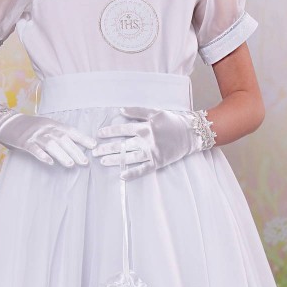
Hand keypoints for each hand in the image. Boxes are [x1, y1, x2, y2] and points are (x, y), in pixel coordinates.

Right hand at [0, 103, 97, 166]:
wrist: (7, 122)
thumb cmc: (30, 128)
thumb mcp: (46, 127)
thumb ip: (58, 134)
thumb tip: (76, 147)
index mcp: (53, 124)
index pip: (71, 130)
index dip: (83, 138)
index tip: (94, 146)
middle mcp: (45, 128)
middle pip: (63, 139)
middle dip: (75, 151)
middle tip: (85, 162)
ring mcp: (34, 135)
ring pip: (51, 144)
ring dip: (62, 154)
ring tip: (71, 165)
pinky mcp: (24, 142)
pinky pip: (34, 149)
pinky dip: (42, 155)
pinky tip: (50, 163)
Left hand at [91, 106, 216, 179]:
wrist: (191, 133)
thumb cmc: (173, 121)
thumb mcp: (156, 112)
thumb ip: (138, 111)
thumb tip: (120, 110)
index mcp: (145, 127)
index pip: (123, 130)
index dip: (110, 132)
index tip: (98, 134)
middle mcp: (147, 141)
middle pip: (123, 145)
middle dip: (107, 148)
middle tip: (95, 152)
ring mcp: (152, 153)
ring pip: (130, 158)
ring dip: (115, 160)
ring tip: (103, 162)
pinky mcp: (158, 162)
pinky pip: (143, 169)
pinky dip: (133, 173)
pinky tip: (122, 176)